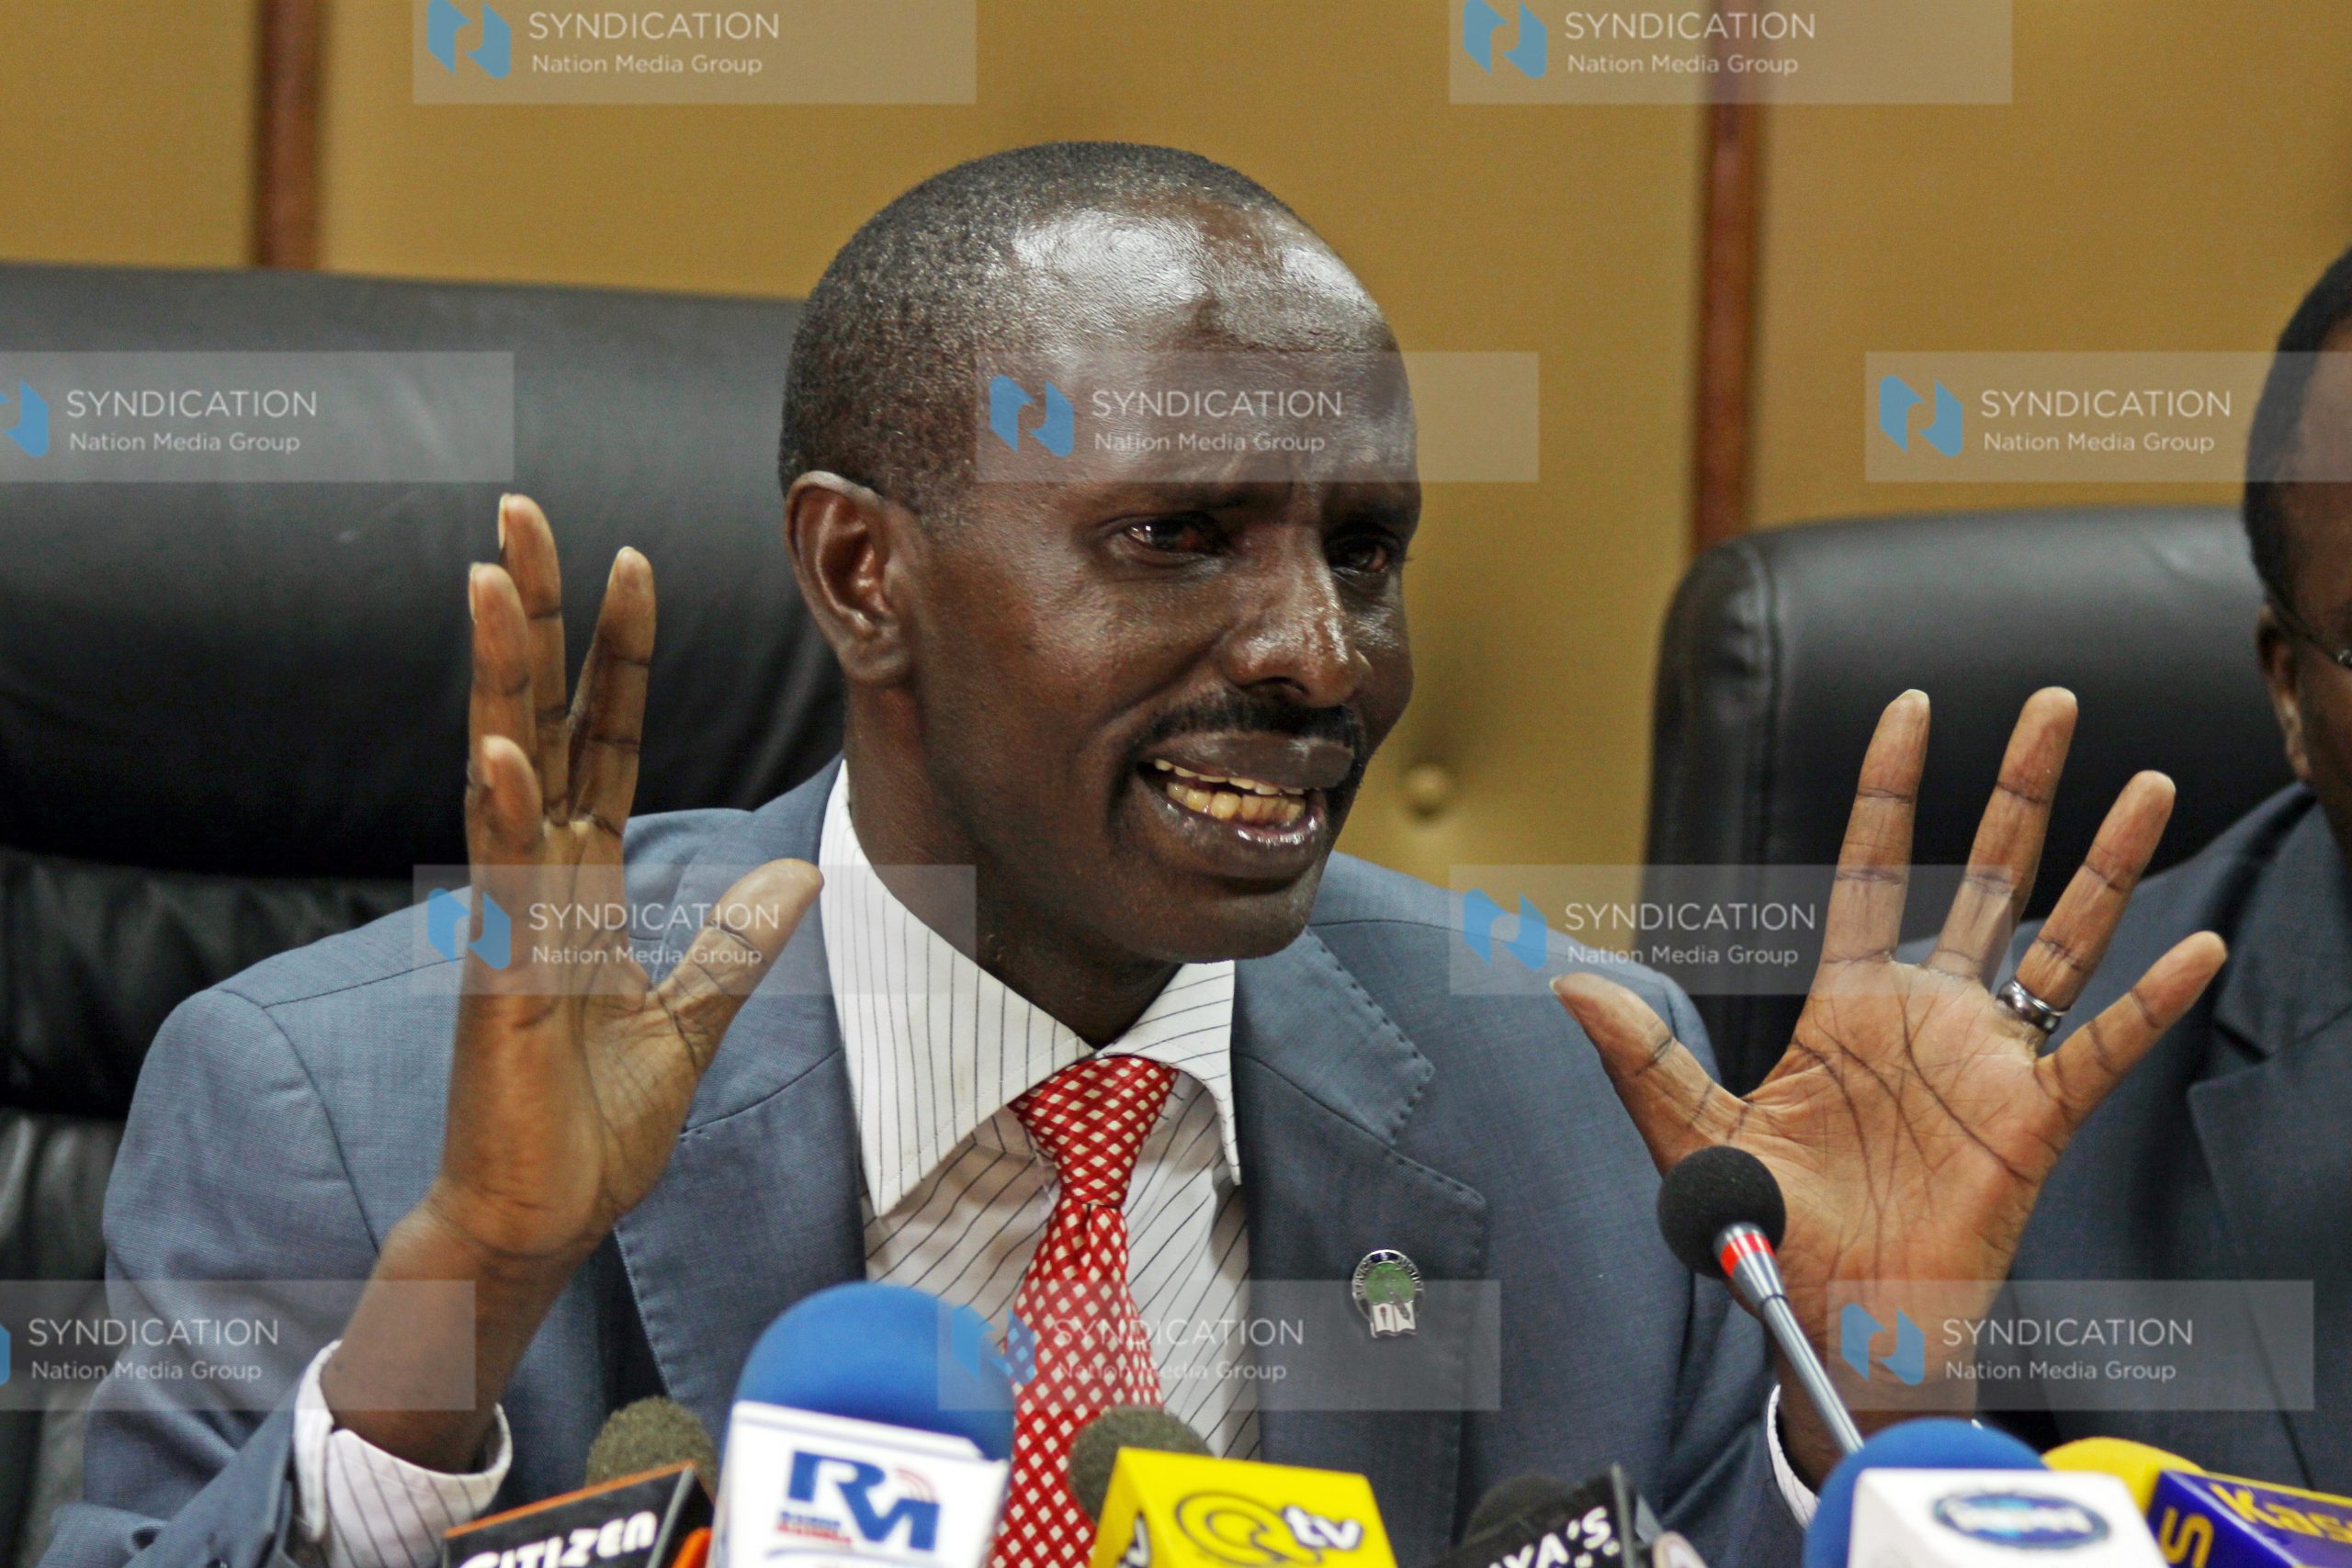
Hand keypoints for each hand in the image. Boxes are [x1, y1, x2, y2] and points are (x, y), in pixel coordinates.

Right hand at [323, 495, 818, 1465]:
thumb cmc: (592, 1120)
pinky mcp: (498, 975)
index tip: (630, 563)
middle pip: (536, 719)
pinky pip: (497, 878)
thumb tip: (799, 875)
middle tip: (519, 513)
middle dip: (532, 618)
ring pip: (502, 769)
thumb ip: (735, 942)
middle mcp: (537, 878)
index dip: (616, 655)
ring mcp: (509, 918)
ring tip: (489, 578)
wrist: (541, 1215)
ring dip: (498, 674)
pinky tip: (499, 745)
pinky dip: (499, 812)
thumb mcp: (690, 1015)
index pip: (601, 739)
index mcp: (580, 879)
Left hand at [1553, 689, 2225, 1472]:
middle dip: (2017, 788)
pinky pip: (2101, 1049)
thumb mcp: (1693, 1134)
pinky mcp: (2031, 1121)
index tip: (1909, 707)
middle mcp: (1929, 1016)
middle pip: (1983, 875)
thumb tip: (1567, 982)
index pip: (1871, 868)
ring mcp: (1987, 1062)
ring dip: (2105, 866)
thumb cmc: (1769, 1233)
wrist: (1828, 1324)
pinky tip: (2194, 946)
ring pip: (2060, 939)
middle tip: (2056, 702)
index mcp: (1850, 1004)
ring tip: (2149, 783)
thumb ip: (1642, 1054)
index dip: (1889, 788)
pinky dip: (2150, 1001)